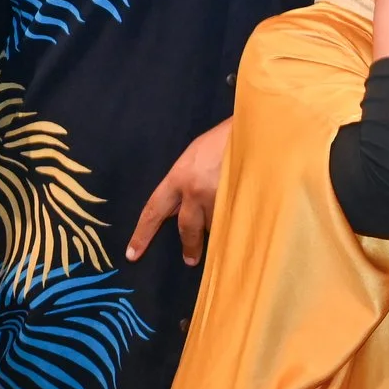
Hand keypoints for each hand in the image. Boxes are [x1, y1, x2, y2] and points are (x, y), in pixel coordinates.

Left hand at [125, 117, 231, 265]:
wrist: (255, 128)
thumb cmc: (224, 138)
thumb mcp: (195, 155)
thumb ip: (184, 183)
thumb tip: (180, 207)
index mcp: (179, 177)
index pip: (154, 211)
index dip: (142, 234)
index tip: (132, 255)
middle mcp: (195, 192)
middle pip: (186, 228)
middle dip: (189, 246)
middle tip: (190, 260)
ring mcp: (219, 198)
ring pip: (214, 226)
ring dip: (218, 224)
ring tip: (230, 212)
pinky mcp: (241, 203)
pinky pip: (233, 223)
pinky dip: (234, 223)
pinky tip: (242, 216)